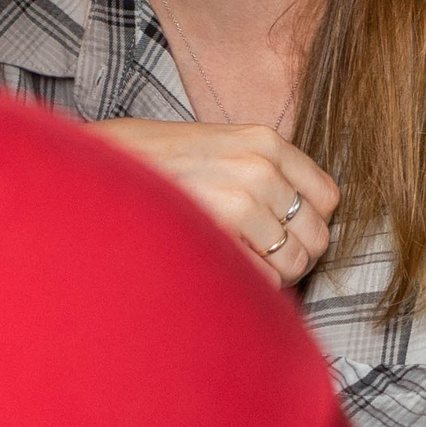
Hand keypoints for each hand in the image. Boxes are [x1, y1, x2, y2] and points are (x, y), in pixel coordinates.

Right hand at [85, 119, 340, 288]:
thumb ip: (261, 169)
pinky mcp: (218, 233)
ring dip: (274, 274)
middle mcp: (260, 167)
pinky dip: (250, 285)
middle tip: (263, 257)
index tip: (285, 231)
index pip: (327, 197)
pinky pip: (264, 279)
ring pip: (294, 262)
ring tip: (239, 264)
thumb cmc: (153, 162)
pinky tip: (220, 269)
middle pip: (316, 235)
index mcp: (266, 141)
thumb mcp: (217, 144)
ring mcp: (241, 200)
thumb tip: (301, 215)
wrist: (98, 168)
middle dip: (296, 255)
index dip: (309, 222)